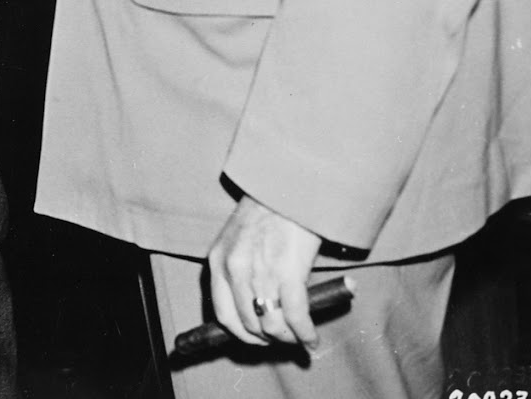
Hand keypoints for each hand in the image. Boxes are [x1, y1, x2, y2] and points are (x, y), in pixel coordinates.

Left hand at [207, 194, 322, 348]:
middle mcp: (234, 270)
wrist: (288, 189)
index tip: (257, 340)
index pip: (223, 314)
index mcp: (218, 261)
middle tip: (282, 341)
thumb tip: (254, 308)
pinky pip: (296, 317)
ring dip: (287, 339)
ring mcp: (260, 274)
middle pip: (248, 325)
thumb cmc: (267, 212)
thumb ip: (239, 270)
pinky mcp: (288, 274)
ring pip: (271, 326)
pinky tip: (312, 339)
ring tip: (298, 339)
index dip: (242, 335)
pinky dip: (306, 334)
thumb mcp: (238, 239)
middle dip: (268, 340)